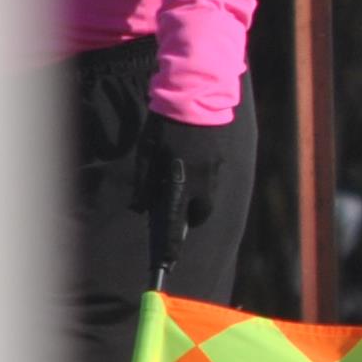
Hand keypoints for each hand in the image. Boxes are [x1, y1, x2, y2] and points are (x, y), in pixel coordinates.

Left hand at [134, 114, 238, 275]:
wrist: (196, 96)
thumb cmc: (165, 126)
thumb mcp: (147, 153)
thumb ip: (144, 183)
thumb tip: (142, 207)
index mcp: (179, 183)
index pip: (174, 225)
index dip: (169, 247)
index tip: (165, 265)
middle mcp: (200, 183)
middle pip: (197, 215)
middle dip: (186, 217)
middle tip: (174, 209)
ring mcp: (213, 172)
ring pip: (206, 198)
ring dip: (195, 199)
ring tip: (181, 183)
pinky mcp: (220, 161)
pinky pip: (211, 181)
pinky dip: (201, 182)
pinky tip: (191, 166)